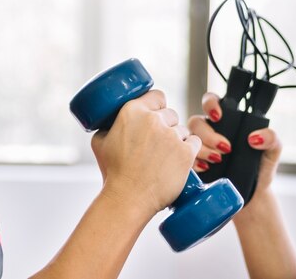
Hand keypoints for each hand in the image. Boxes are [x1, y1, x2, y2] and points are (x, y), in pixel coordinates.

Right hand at [91, 90, 200, 215]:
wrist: (127, 199)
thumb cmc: (113, 174)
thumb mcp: (99, 142)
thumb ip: (109, 126)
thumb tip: (114, 121)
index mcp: (132, 111)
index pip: (157, 96)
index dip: (158, 106)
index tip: (157, 115)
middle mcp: (154, 120)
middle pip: (171, 114)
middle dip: (166, 126)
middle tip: (157, 144)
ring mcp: (172, 135)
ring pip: (182, 129)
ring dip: (177, 140)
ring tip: (164, 158)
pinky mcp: (186, 152)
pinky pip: (195, 142)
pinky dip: (189, 150)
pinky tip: (178, 160)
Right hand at [188, 92, 281, 198]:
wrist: (254, 194)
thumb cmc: (261, 168)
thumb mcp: (272, 150)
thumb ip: (271, 137)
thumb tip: (254, 137)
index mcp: (227, 120)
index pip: (211, 101)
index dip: (210, 104)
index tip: (218, 116)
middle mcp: (210, 130)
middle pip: (196, 122)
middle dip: (209, 135)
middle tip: (226, 148)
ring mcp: (200, 146)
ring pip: (189, 138)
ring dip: (202, 149)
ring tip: (218, 160)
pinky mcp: (194, 163)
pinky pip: (185, 157)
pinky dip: (194, 162)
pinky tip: (206, 168)